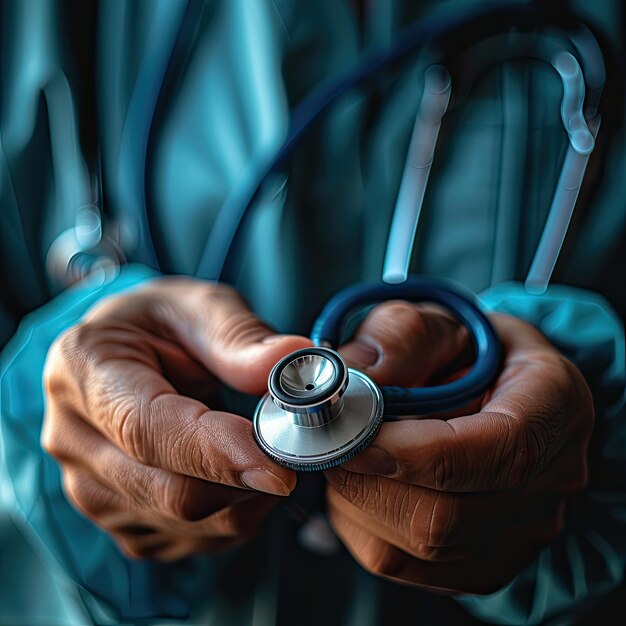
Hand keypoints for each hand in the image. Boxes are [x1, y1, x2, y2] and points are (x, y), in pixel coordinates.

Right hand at [42, 278, 310, 559]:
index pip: (147, 428)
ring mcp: (91, 488)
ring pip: (186, 523)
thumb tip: (292, 360)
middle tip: (295, 449)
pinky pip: (188, 539)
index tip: (279, 466)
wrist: (126, 353)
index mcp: (84, 368)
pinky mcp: (119, 519)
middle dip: (246, 478)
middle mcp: (74, 438)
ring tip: (262, 449)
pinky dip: (230, 514)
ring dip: (244, 497)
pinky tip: (238, 474)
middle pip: (169, 490)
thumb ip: (240, 337)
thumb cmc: (160, 324)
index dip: (217, 453)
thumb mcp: (199, 307)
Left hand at [326, 301, 593, 593]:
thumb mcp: (439, 321)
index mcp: (555, 405)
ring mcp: (521, 530)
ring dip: (360, 501)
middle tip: (331, 441)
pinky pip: (406, 565)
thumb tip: (354, 374)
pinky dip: (364, 524)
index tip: (355, 436)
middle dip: (369, 480)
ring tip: (351, 453)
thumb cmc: (467, 352)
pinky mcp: (484, 562)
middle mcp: (551, 478)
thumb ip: (401, 336)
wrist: (489, 388)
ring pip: (420, 548)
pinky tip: (363, 483)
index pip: (500, 449)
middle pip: (451, 515)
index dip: (418, 452)